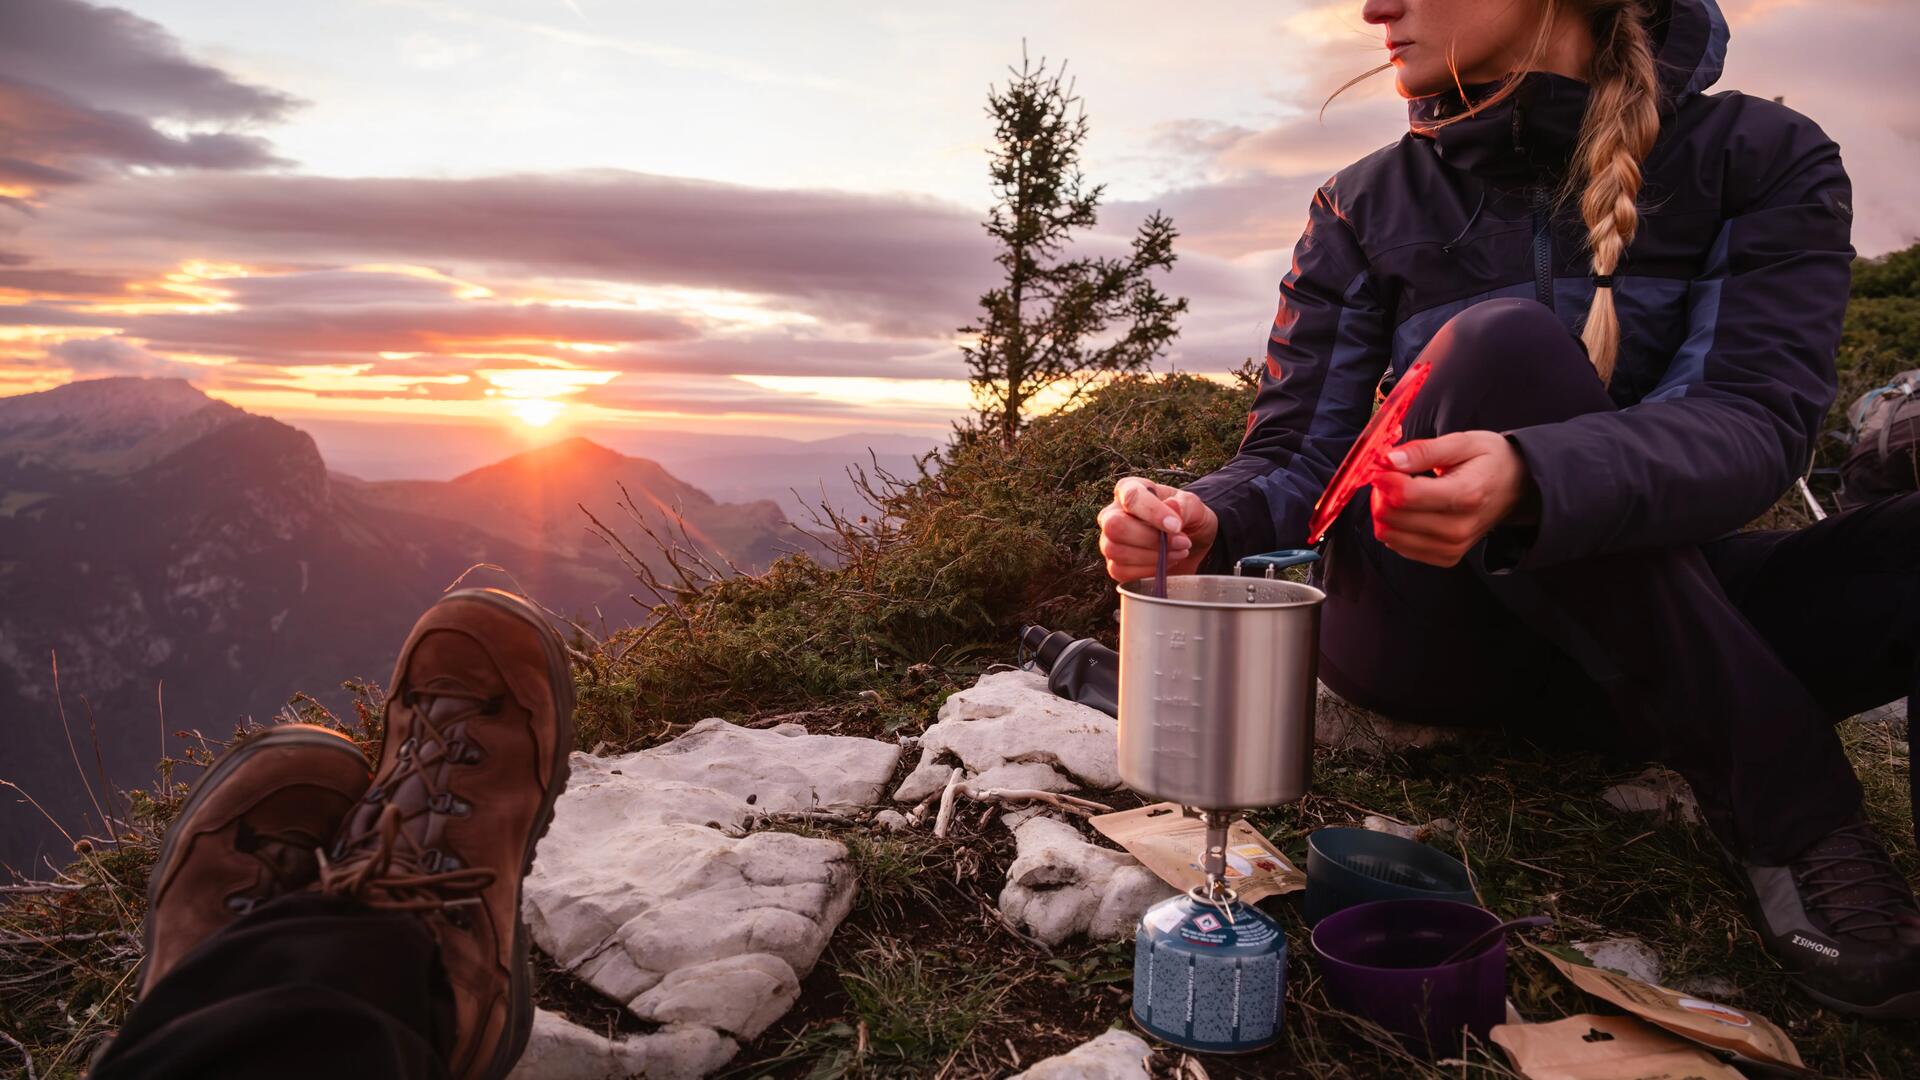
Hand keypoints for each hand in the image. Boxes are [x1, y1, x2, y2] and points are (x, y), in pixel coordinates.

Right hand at [1097, 477, 1218, 582]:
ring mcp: (1109, 541)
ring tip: (1179, 552)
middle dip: (1150, 539)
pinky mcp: (1114, 565)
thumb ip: (1184, 505)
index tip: (1176, 526)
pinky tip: (1165, 563)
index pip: (1132, 498)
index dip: (1153, 512)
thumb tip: (1171, 507)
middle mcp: (1112, 514)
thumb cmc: (1187, 518)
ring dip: (1153, 556)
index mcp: (1130, 489)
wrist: (1192, 543)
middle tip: (1181, 542)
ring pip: (1116, 551)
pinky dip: (1148, 571)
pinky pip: (1121, 572)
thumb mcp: (1194, 507)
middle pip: (1114, 527)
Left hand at [1370, 431, 1532, 567]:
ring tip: (1400, 492)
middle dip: (1381, 494)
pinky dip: (1396, 528)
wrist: (1517, 487)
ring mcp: (1452, 546)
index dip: (1385, 479)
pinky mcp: (1446, 557)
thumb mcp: (1462, 442)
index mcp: (1466, 495)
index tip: (1383, 465)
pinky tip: (1409, 511)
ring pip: (1391, 535)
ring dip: (1385, 512)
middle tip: (1391, 476)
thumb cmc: (1490, 461)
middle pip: (1393, 517)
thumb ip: (1423, 451)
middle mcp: (1459, 528)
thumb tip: (1388, 460)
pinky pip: (1400, 547)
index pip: (1406, 496)